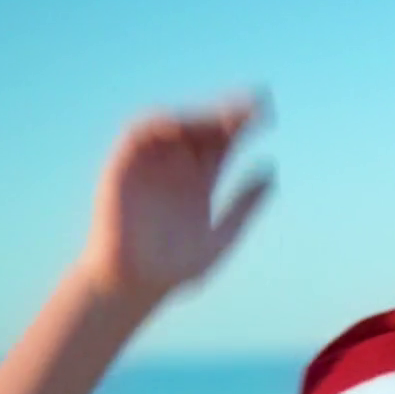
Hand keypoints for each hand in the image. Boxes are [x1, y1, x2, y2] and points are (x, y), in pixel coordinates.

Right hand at [77, 93, 273, 297]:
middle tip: (251, 106)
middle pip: (204, 128)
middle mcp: (177, 167)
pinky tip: (179, 125)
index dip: (243, 125)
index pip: (223, 142)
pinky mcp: (123, 167)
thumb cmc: (175, 270)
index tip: (267, 117)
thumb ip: (244, 207)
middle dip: (226, 113)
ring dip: (197, 116)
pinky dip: (156, 125)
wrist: (135, 286)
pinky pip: (137, 135)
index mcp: (201, 181)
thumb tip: (271, 173)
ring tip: (223, 117)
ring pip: (175, 126)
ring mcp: (151, 165)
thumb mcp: (221, 238)